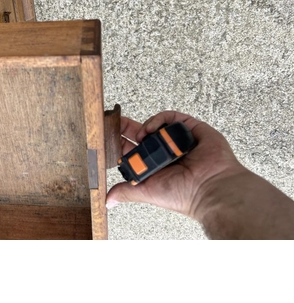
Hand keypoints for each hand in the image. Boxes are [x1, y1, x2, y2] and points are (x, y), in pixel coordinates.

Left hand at [106, 110, 244, 218]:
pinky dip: (159, 119)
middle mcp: (166, 152)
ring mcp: (178, 140)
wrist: (211, 187)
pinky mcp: (190, 128)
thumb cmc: (184, 194)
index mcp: (156, 167)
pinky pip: (171, 118)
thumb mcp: (148, 192)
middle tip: (114, 122)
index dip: (120, 142)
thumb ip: (127, 192)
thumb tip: (108, 200)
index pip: (133, 151)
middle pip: (142, 134)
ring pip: (156, 125)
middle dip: (127, 128)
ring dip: (145, 127)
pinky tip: (152, 128)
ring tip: (141, 135)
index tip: (107, 136)